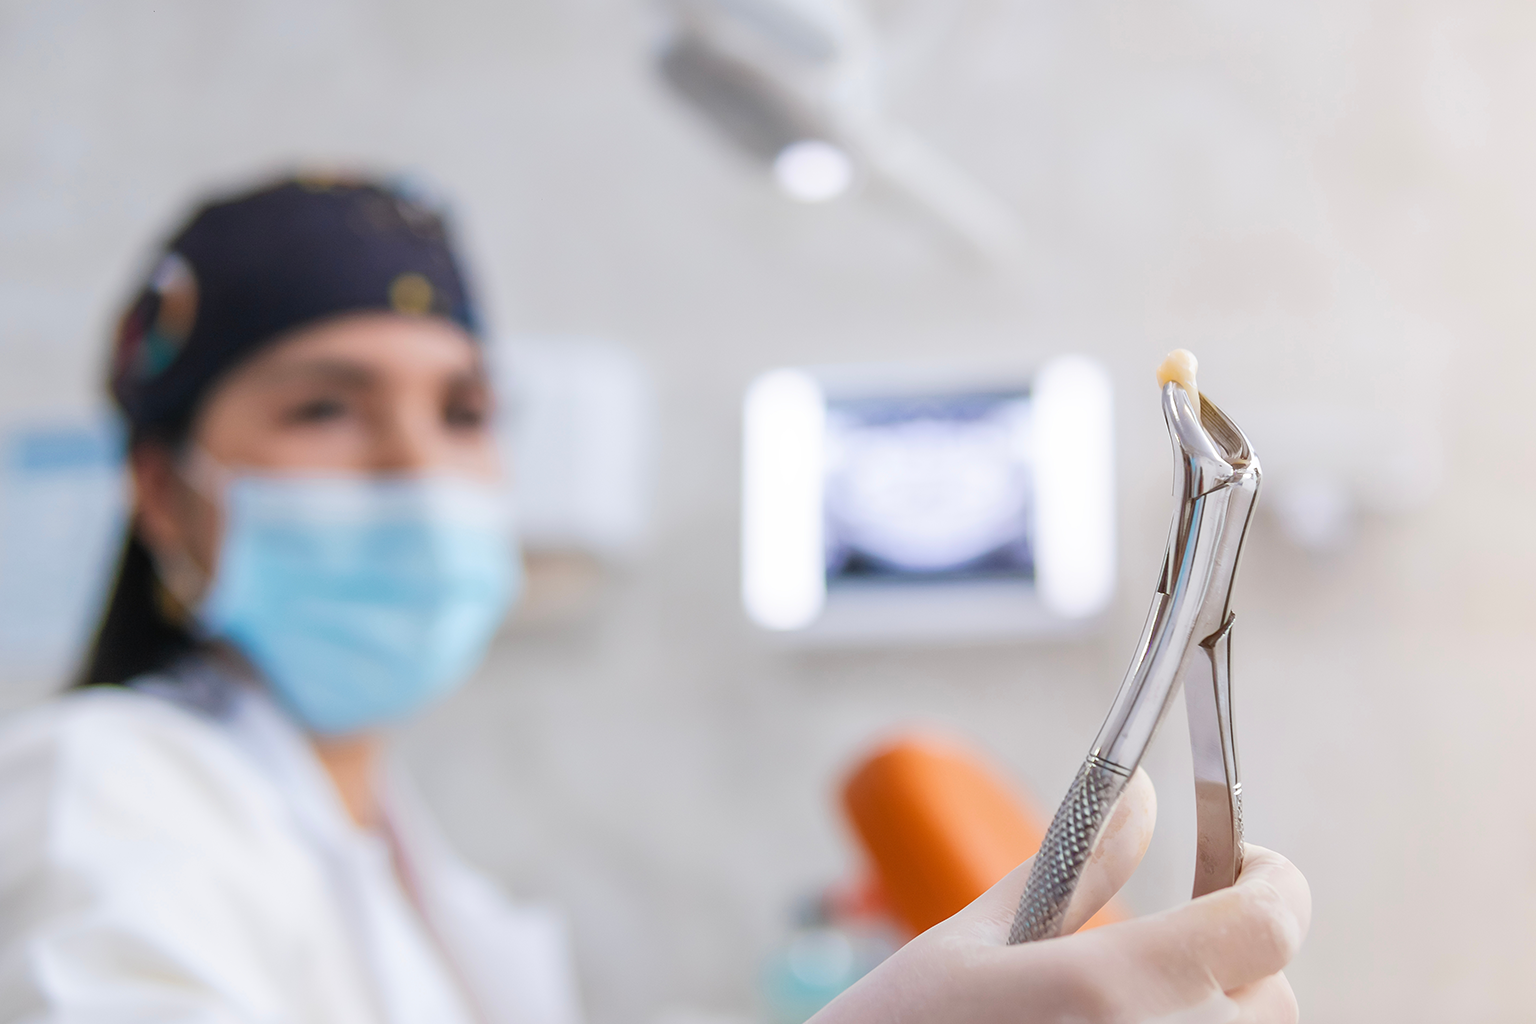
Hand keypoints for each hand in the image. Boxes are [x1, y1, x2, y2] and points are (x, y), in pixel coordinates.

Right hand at [812, 770, 1309, 1022]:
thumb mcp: (978, 941)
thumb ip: (1078, 867)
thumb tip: (1141, 794)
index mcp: (1112, 991)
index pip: (1269, 924)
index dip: (1274, 881)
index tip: (1247, 862)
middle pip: (1275, 993)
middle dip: (1237, 952)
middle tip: (1174, 936)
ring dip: (1215, 1011)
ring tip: (1132, 998)